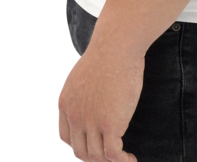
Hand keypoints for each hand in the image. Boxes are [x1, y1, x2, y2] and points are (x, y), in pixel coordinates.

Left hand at [58, 40, 143, 161]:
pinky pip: (113, 155)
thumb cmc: (106, 53)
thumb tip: (91, 101)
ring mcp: (91, 122)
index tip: (96, 145)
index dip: (80, 145)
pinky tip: (131, 159)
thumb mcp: (82, 74)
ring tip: (125, 159)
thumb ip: (81, 93)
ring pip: (97, 157)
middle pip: (80, 152)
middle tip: (112, 154)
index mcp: (65, 104)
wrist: (116, 46)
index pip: (66, 138)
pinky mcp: (110, 124)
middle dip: (96, 158)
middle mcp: (74, 116)